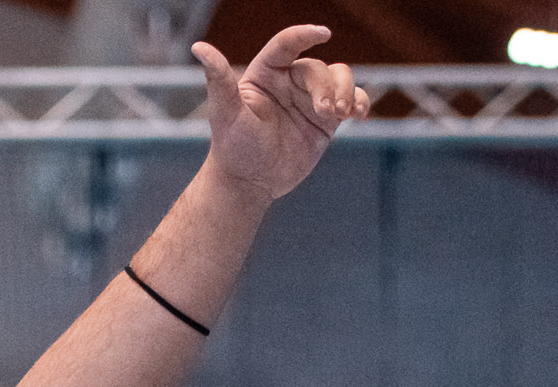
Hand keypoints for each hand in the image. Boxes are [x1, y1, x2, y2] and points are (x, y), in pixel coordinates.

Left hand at [190, 25, 364, 204]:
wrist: (250, 183)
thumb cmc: (232, 147)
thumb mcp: (225, 112)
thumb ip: (218, 78)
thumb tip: (198, 46)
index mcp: (265, 73)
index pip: (287, 44)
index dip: (304, 35)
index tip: (323, 33)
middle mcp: (289, 81)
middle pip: (317, 68)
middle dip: (326, 86)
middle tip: (326, 110)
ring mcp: (309, 99)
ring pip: (339, 78)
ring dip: (345, 91)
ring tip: (342, 114)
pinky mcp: (326, 120)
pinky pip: (350, 101)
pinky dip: (359, 102)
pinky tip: (360, 115)